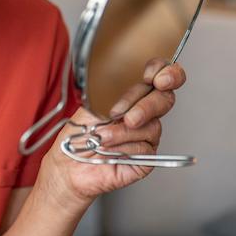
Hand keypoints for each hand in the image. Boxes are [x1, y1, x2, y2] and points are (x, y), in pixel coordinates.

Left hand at [38, 58, 186, 210]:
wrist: (70, 164)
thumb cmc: (79, 134)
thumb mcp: (93, 103)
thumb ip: (118, 91)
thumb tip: (134, 83)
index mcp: (134, 93)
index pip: (161, 74)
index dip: (165, 72)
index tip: (151, 77)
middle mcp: (145, 112)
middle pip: (165, 99)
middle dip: (146, 105)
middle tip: (126, 115)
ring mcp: (148, 134)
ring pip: (153, 125)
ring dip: (123, 131)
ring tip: (103, 136)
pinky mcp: (147, 157)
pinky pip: (145, 147)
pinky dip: (124, 147)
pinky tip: (110, 149)